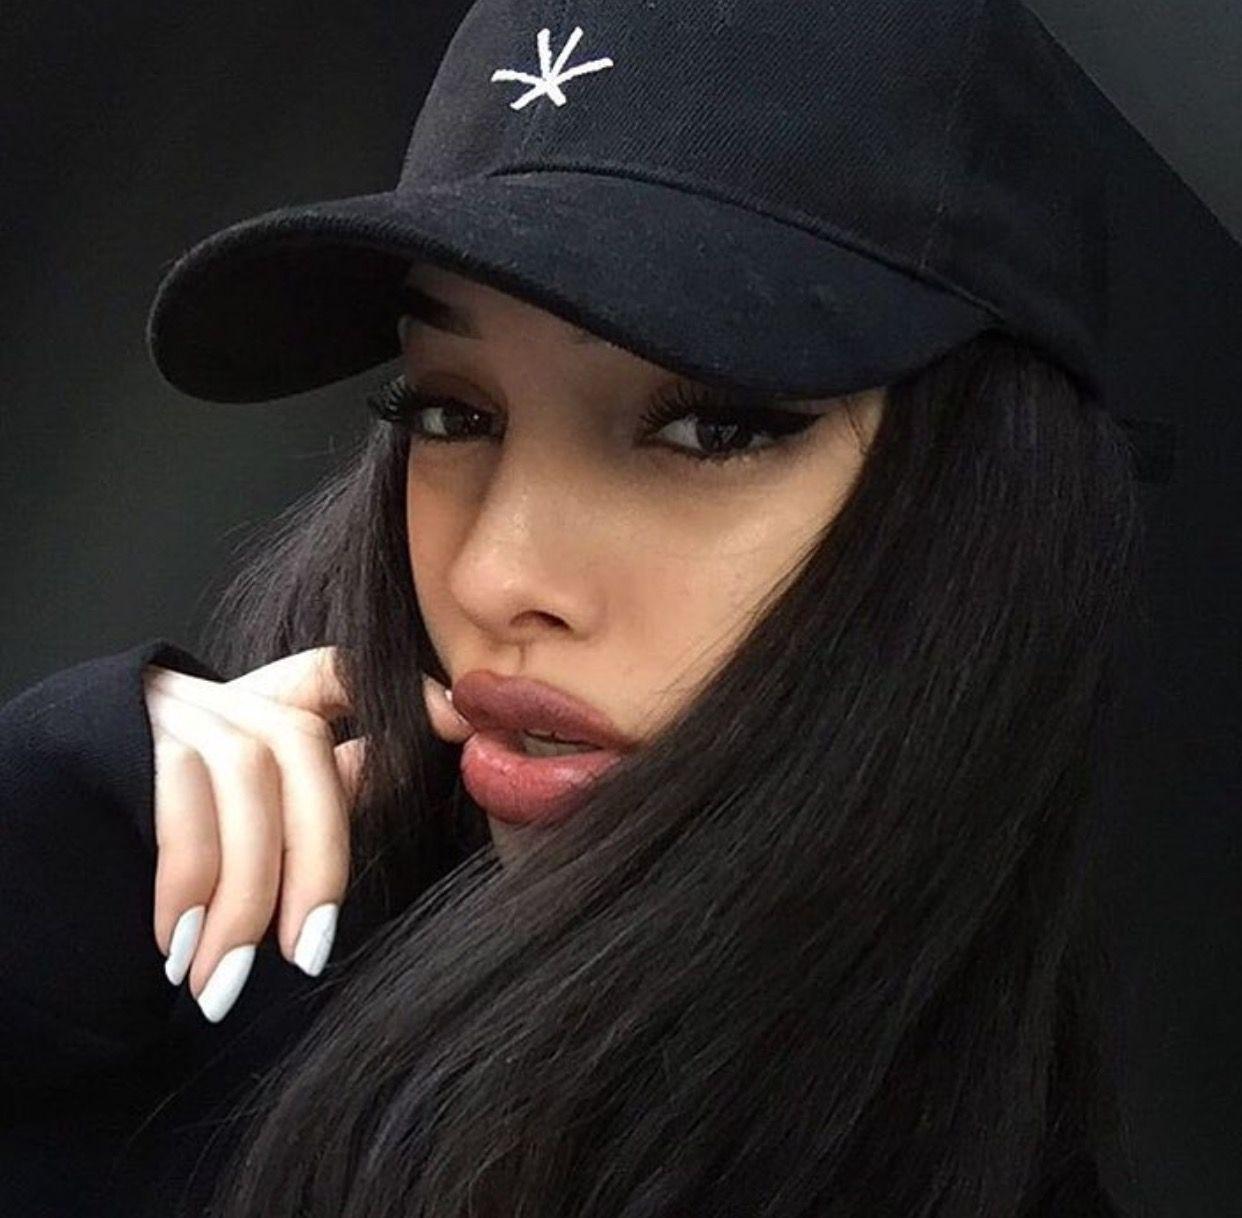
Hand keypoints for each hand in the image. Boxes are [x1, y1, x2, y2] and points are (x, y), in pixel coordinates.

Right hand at [144, 648, 471, 1022]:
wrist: (50, 810)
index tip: (459, 722)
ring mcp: (180, 710)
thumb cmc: (173, 820)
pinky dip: (186, 884)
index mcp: (269, 705)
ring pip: (244, 785)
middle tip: (309, 956)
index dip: (403, 690)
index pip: (341, 673)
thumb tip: (390, 769)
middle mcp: (230, 697)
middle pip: (301, 752)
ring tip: (223, 984)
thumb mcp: (251, 800)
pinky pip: (177, 806)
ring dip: (243, 897)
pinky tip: (179, 948)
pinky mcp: (130, 739)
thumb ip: (316, 784)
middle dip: (316, 861)